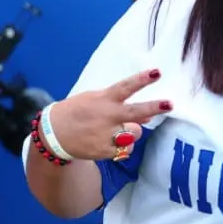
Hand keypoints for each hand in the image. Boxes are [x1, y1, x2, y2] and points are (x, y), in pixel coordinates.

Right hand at [47, 69, 172, 160]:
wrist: (53, 134)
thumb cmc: (78, 113)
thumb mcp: (96, 101)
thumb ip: (121, 105)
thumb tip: (149, 115)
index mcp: (103, 100)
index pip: (125, 87)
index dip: (142, 80)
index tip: (156, 73)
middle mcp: (106, 116)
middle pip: (135, 112)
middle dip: (153, 107)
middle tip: (169, 104)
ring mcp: (105, 134)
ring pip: (135, 133)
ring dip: (131, 132)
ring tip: (114, 130)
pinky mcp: (104, 151)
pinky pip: (126, 149)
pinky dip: (121, 146)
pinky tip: (107, 142)